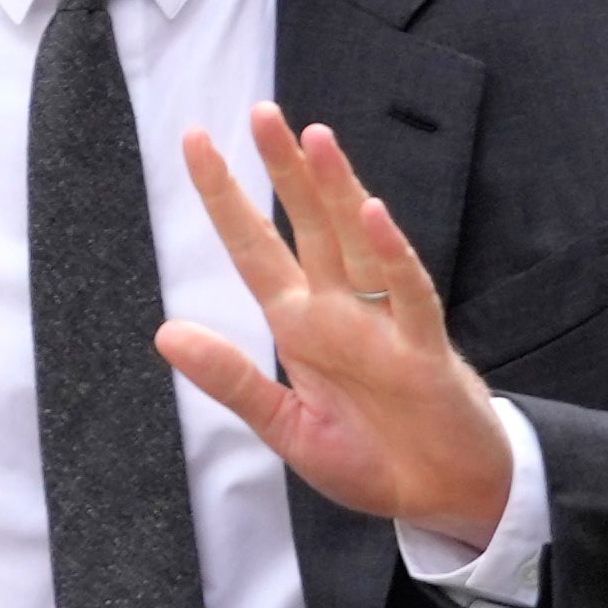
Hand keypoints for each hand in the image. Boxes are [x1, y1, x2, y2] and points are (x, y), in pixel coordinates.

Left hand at [155, 103, 513, 546]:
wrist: (442, 495)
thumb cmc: (372, 456)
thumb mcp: (286, 427)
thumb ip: (232, 380)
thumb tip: (165, 332)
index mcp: (300, 325)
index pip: (254, 248)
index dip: (225, 197)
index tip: (195, 142)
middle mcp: (339, 310)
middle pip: (308, 225)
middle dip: (285, 170)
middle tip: (261, 112)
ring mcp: (383, 323)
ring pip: (358, 242)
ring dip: (337, 191)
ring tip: (315, 140)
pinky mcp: (423, 350)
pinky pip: (408, 293)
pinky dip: (392, 254)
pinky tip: (372, 214)